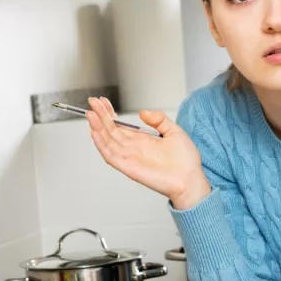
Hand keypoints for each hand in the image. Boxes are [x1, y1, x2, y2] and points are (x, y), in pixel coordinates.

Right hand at [86, 97, 209, 208]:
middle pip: (111, 130)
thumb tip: (143, 113)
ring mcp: (129, 158)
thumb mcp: (175, 132)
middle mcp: (133, 148)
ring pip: (108, 141)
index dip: (110, 113)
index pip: (120, 124)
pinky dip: (102, 146)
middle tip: (92, 102)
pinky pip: (111, 156)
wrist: (190, 179)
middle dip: (101, 116)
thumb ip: (159, 120)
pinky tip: (96, 134)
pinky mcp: (129, 168)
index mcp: (142, 140)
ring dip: (98, 127)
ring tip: (91, 114)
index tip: (102, 101)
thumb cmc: (185, 161)